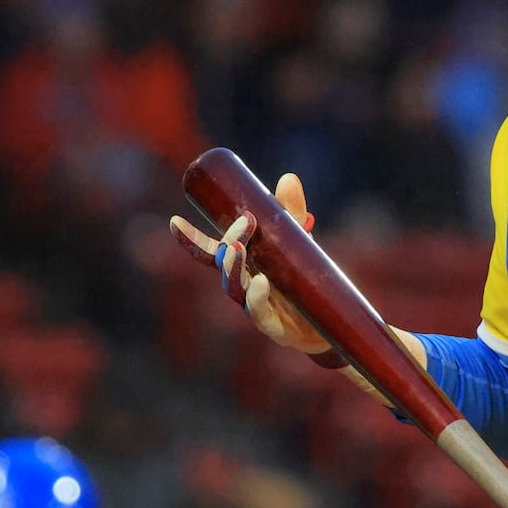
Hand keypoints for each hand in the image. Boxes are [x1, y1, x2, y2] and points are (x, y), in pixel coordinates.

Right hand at [169, 173, 331, 355]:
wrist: (332, 323)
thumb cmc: (306, 280)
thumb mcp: (300, 242)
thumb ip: (291, 213)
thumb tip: (287, 178)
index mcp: (244, 265)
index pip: (211, 253)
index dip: (191, 240)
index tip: (175, 221)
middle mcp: (245, 286)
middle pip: (224, 266)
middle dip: (227, 244)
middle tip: (244, 222)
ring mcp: (257, 308)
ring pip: (235, 290)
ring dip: (233, 268)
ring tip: (237, 248)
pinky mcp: (276, 329)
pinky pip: (261, 315)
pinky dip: (257, 298)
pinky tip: (260, 282)